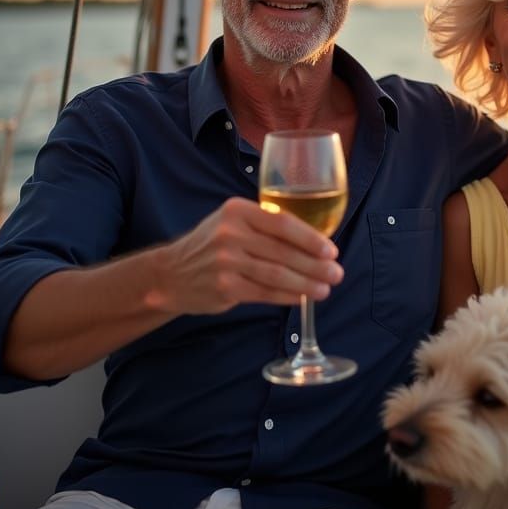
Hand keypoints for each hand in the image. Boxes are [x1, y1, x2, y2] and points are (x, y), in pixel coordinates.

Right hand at [151, 197, 342, 313]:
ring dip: (306, 283)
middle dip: (315, 264)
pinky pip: (265, 292)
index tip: (331, 250)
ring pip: (277, 274)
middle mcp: (231, 233)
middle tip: (337, 273)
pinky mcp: (224, 287)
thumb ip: (266, 225)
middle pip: (283, 251)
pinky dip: (288, 296)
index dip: (311, 238)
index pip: (283, 223)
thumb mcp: (233, 222)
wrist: (170, 274)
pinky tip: (303, 298)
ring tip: (325, 288)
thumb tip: (315, 241)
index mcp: (238, 210)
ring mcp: (226, 261)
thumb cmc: (212, 246)